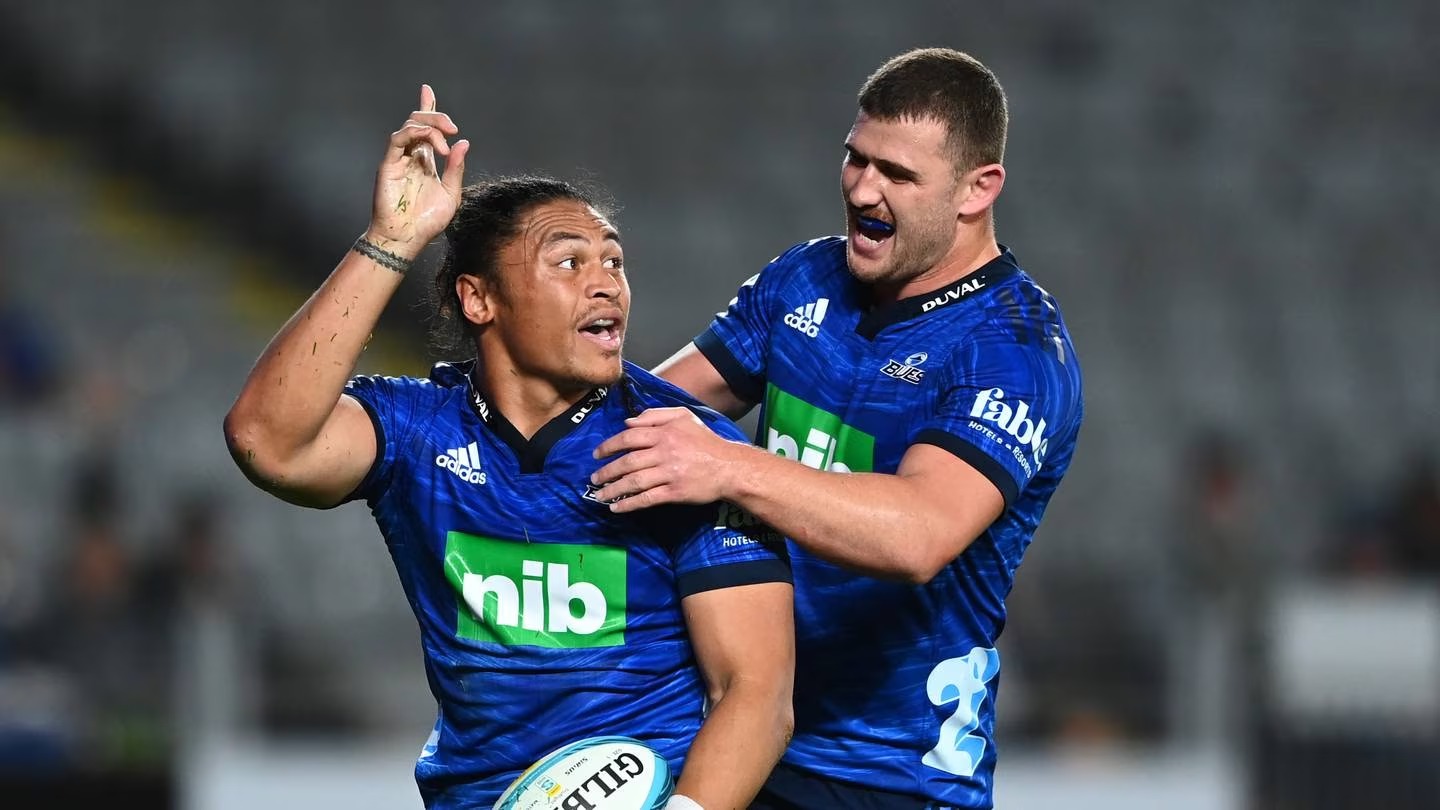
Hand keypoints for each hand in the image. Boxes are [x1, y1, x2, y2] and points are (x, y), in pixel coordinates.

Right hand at [366, 83, 469, 255]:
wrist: (407, 239)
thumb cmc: (427, 221)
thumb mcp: (451, 193)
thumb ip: (456, 168)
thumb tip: (463, 144)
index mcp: (425, 160)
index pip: (425, 128)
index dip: (428, 108)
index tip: (428, 90)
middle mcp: (411, 156)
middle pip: (418, 122)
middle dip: (436, 116)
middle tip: (453, 128)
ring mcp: (398, 159)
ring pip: (408, 126)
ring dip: (430, 126)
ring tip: (446, 139)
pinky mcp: (388, 165)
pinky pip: (397, 139)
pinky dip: (413, 133)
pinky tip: (429, 138)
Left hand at [591, 408, 742, 512]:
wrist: (729, 467)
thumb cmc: (705, 441)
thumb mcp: (684, 417)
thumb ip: (655, 415)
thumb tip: (628, 423)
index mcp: (664, 433)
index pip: (629, 437)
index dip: (609, 446)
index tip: (596, 454)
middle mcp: (664, 452)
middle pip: (627, 461)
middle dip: (606, 471)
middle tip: (593, 479)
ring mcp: (669, 473)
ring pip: (634, 482)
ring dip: (613, 489)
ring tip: (600, 495)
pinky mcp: (675, 492)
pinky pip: (647, 498)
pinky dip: (629, 504)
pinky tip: (617, 507)